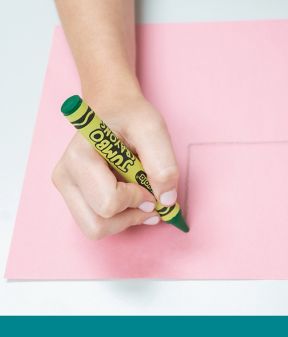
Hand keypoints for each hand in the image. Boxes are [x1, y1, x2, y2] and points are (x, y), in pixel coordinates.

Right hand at [52, 95, 178, 238]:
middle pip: (97, 225)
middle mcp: (65, 177)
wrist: (115, 110)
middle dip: (130, 215)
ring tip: (141, 195)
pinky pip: (98, 223)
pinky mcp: (75, 196)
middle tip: (148, 195)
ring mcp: (67, 189)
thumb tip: (166, 201)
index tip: (150, 183)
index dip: (137, 199)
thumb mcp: (153, 129)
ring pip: (96, 229)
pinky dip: (121, 217)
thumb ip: (163, 163)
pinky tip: (133, 198)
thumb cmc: (130, 117)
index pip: (109, 203)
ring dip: (126, 219)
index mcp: (79, 158)